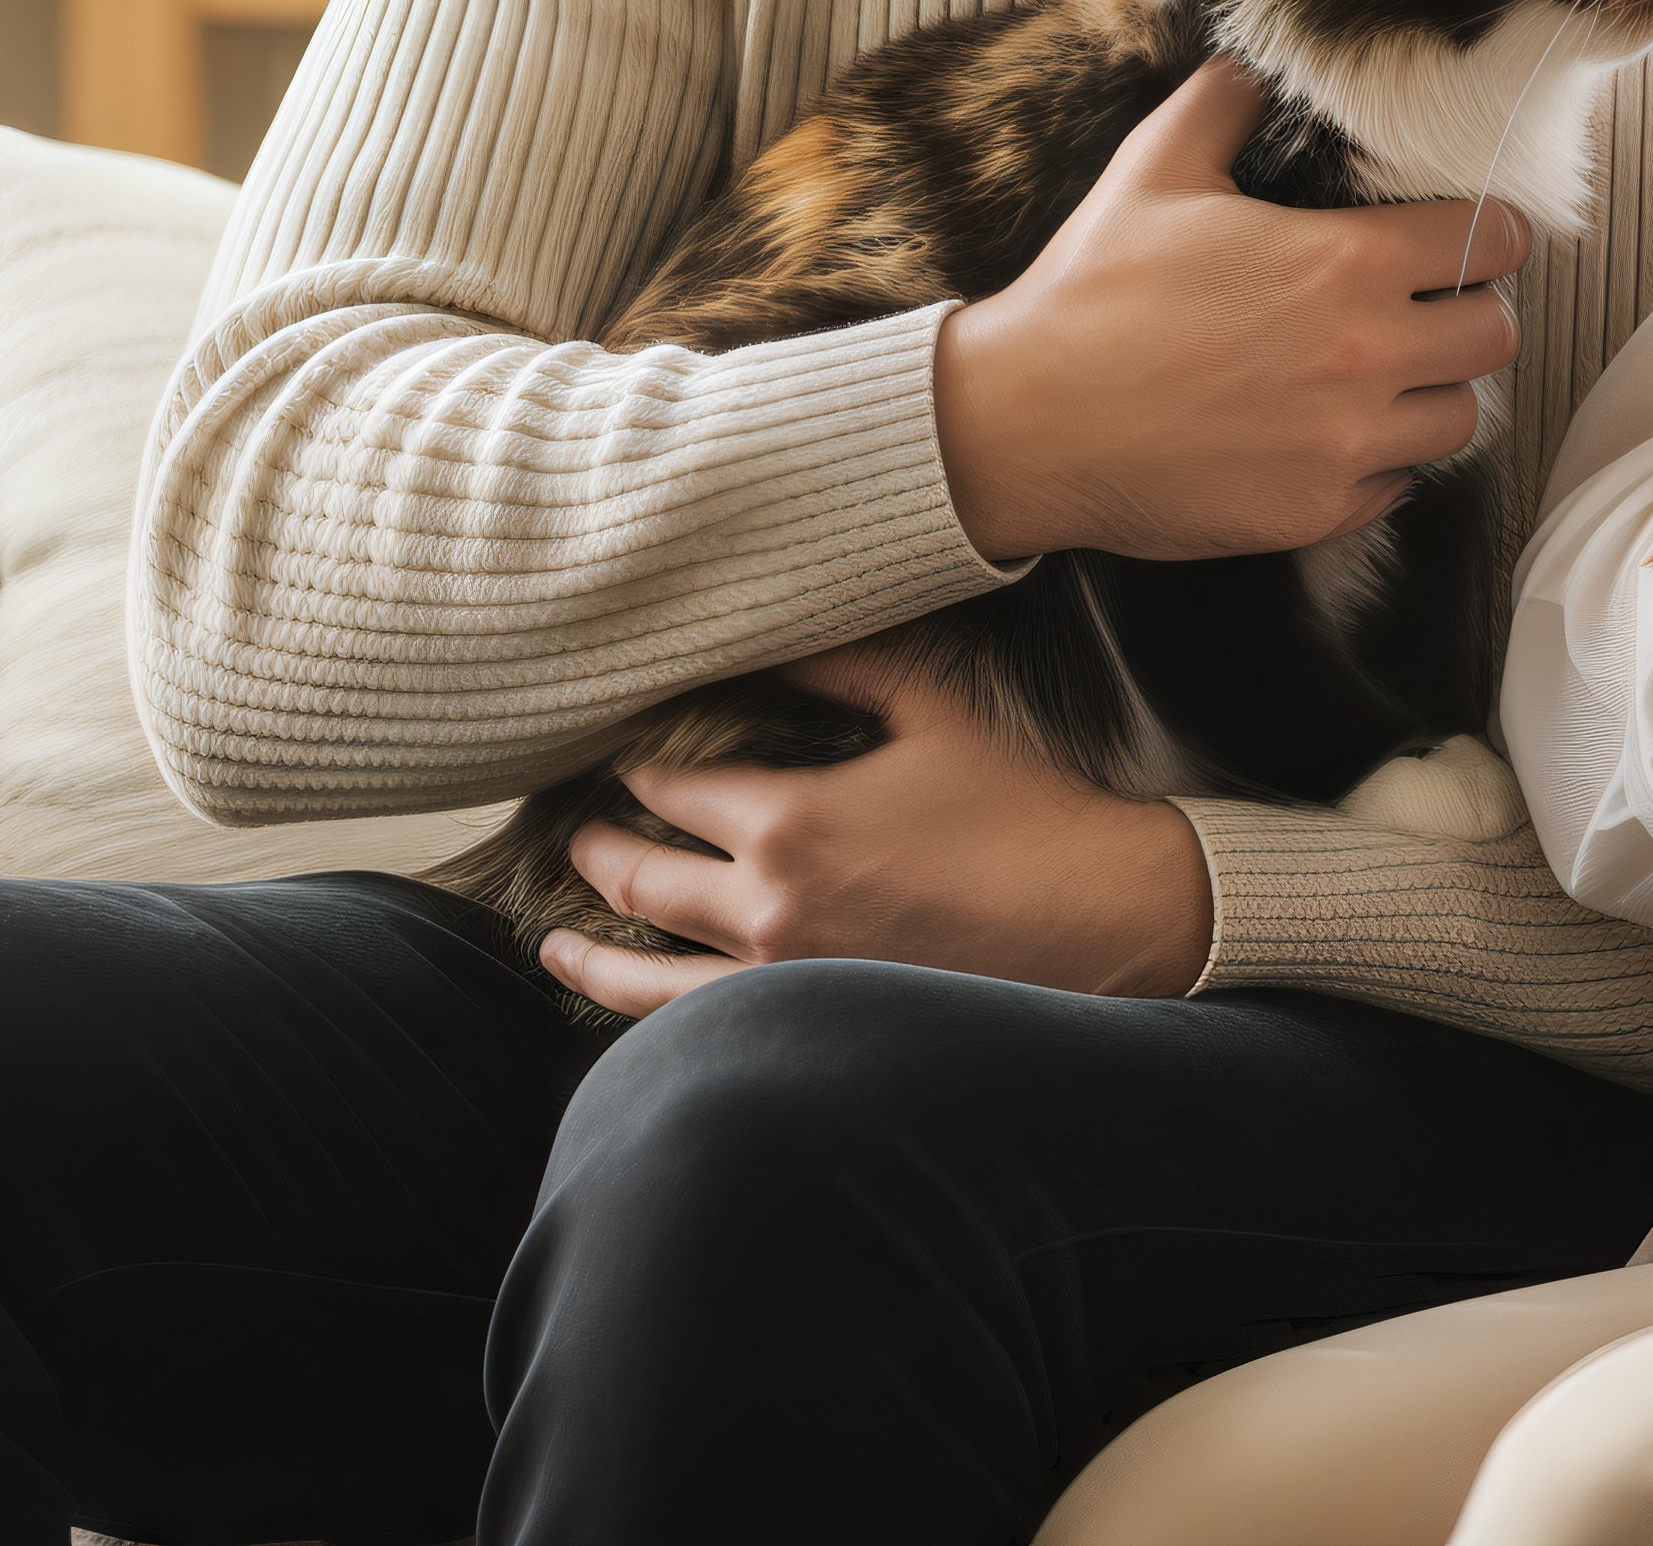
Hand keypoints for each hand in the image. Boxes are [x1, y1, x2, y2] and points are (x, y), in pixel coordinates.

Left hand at [539, 646, 1214, 1019]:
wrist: (1095, 916)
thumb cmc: (1022, 809)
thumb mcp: (933, 711)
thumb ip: (845, 662)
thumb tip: (780, 624)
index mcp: (791, 820)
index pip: (666, 786)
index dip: (631, 761)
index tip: (613, 744)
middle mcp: (767, 907)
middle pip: (636, 877)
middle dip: (594, 848)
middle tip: (574, 828)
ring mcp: (781, 982)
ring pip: (642, 976)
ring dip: (589, 952)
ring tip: (557, 942)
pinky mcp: (810, 1025)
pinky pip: (697, 1028)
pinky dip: (648, 1017)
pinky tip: (637, 1009)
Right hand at [933, 56, 1526, 562]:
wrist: (1023, 424)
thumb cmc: (1089, 297)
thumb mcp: (1156, 169)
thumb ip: (1226, 104)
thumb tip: (1257, 64)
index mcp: (1344, 264)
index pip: (1489, 241)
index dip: (1489, 231)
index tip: (1471, 236)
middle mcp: (1364, 357)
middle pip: (1495, 335)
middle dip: (1472, 311)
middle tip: (1429, 305)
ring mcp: (1345, 444)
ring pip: (1460, 418)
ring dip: (1433, 390)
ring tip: (1385, 373)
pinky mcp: (1316, 511)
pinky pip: (1397, 484)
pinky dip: (1379, 460)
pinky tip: (1330, 431)